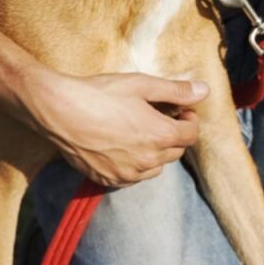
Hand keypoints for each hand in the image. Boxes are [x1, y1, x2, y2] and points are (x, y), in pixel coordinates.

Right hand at [21, 70, 207, 187]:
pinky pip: (134, 177)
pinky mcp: (108, 179)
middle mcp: (148, 159)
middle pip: (176, 151)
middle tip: (160, 117)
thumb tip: (205, 91)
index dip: (189, 120)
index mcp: (161, 135)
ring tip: (140, 132)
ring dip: (156, 152)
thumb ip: (177, 91)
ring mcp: (127, 173)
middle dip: (174, 134)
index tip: (180, 110)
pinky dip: (136, 165)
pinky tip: (123, 147)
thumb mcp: (143, 84)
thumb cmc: (101, 93)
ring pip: (156, 167)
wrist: (58, 110)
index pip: (192, 134)